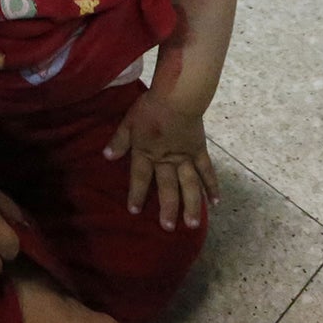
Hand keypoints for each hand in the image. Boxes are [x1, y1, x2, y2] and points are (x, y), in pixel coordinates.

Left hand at [105, 88, 217, 230]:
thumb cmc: (150, 106)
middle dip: (167, 208)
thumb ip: (119, 140)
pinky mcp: (199, 151)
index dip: (137, 194)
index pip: (140, 177)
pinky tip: (215, 202)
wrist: (177, 95)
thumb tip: (106, 157)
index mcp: (147, 152)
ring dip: (191, 205)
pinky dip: (212, 186)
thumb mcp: (128, 121)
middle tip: (168, 228)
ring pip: (189, 185)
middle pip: (167, 187)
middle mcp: (166, 159)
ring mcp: (185, 157)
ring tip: (192, 224)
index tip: (135, 211)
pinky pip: (207, 171)